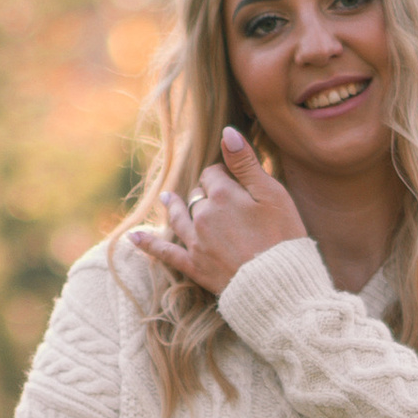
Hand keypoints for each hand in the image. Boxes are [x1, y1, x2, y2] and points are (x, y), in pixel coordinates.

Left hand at [124, 125, 306, 292]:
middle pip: (197, 195)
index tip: (236, 183)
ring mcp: (196, 242)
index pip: (213, 174)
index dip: (224, 176)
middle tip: (219, 199)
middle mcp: (203, 215)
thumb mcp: (273, 195)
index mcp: (222, 194)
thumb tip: (226, 132)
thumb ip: (246, 163)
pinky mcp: (194, 267)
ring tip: (167, 198)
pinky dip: (149, 244)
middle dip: (205, 193)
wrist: (278, 285)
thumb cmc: (283, 238)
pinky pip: (166, 253)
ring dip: (173, 206)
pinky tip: (134, 237)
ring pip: (179, 217)